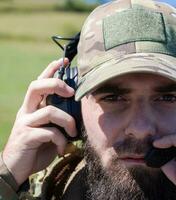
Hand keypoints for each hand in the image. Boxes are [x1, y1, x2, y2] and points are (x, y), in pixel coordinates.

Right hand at [2, 59, 76, 186]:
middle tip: (71, 92)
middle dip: (56, 84)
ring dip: (67, 121)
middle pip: (36, 87)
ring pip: (49, 111)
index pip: (40, 82)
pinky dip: (61, 140)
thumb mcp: (50, 130)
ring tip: (73, 132)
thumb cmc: (38, 147)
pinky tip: (63, 148)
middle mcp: (26, 111)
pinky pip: (50, 133)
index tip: (64, 60)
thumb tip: (80, 113)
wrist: (17, 169)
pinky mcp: (26, 137)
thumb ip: (59, 120)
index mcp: (32, 107)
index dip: (51, 70)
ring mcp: (25, 124)